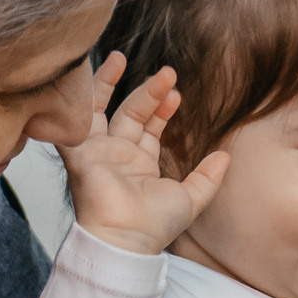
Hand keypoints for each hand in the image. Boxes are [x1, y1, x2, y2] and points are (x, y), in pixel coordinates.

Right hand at [58, 54, 228, 256]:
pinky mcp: (79, 154)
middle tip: (167, 73)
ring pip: (98, 109)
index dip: (162, 108)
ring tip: (119, 56)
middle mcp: (116, 155)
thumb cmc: (153, 227)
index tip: (178, 94)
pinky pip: (71, 122)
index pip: (149, 126)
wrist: (126, 240)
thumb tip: (226, 157)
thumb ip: (208, 178)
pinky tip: (81, 78)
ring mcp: (96, 152)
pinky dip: (75, 102)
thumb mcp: (190, 199)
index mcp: (139, 164)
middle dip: (147, 92)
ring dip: (106, 83)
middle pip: (129, 112)